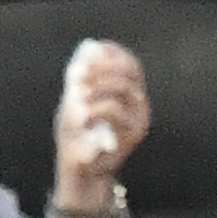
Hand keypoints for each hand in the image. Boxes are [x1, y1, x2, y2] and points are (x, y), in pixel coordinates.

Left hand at [55, 36, 148, 212]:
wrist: (81, 169)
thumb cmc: (77, 134)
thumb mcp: (76, 99)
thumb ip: (83, 75)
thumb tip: (88, 48)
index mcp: (129, 92)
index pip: (129, 62)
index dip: (111, 52)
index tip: (89, 54)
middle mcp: (139, 103)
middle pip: (129, 68)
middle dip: (100, 66)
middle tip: (78, 76)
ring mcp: (139, 117)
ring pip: (122, 85)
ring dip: (95, 86)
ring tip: (78, 97)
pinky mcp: (134, 133)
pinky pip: (114, 109)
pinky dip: (93, 108)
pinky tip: (81, 117)